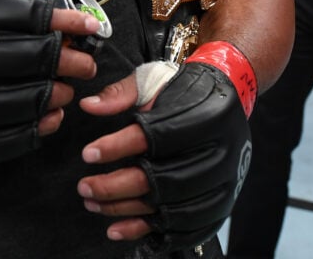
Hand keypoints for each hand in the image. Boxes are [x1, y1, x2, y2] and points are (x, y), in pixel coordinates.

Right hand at [0, 0, 98, 164]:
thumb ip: (17, 8)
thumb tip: (68, 9)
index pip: (31, 20)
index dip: (68, 23)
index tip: (93, 28)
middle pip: (36, 60)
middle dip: (71, 61)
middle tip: (86, 65)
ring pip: (31, 101)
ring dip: (59, 94)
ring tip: (66, 90)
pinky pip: (17, 138)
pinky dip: (42, 126)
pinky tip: (51, 115)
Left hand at [78, 47, 253, 249]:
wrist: (227, 99)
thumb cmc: (186, 90)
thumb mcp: (153, 80)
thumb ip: (121, 94)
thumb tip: (89, 106)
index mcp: (203, 117)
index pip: (154, 137)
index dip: (117, 148)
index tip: (88, 154)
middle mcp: (218, 153)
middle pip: (161, 180)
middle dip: (115, 187)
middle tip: (85, 186)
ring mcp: (222, 183)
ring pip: (169, 208)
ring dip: (125, 210)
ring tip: (93, 203)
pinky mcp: (220, 203)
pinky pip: (183, 228)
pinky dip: (149, 231)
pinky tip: (119, 228)